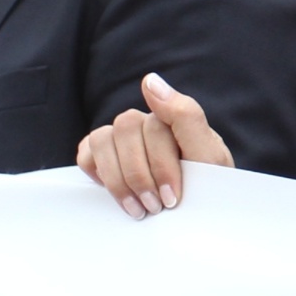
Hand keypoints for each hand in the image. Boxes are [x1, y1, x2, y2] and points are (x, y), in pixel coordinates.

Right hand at [75, 74, 232, 218]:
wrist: (199, 215)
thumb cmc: (206, 185)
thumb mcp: (209, 155)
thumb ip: (185, 115)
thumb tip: (149, 79)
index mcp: (173, 119)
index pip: (155, 125)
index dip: (161, 165)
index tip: (172, 197)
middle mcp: (145, 124)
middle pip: (125, 129)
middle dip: (139, 174)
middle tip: (156, 206)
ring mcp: (123, 140)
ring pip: (102, 139)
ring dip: (118, 179)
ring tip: (139, 209)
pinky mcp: (103, 157)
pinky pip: (86, 154)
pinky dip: (98, 174)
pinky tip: (121, 195)